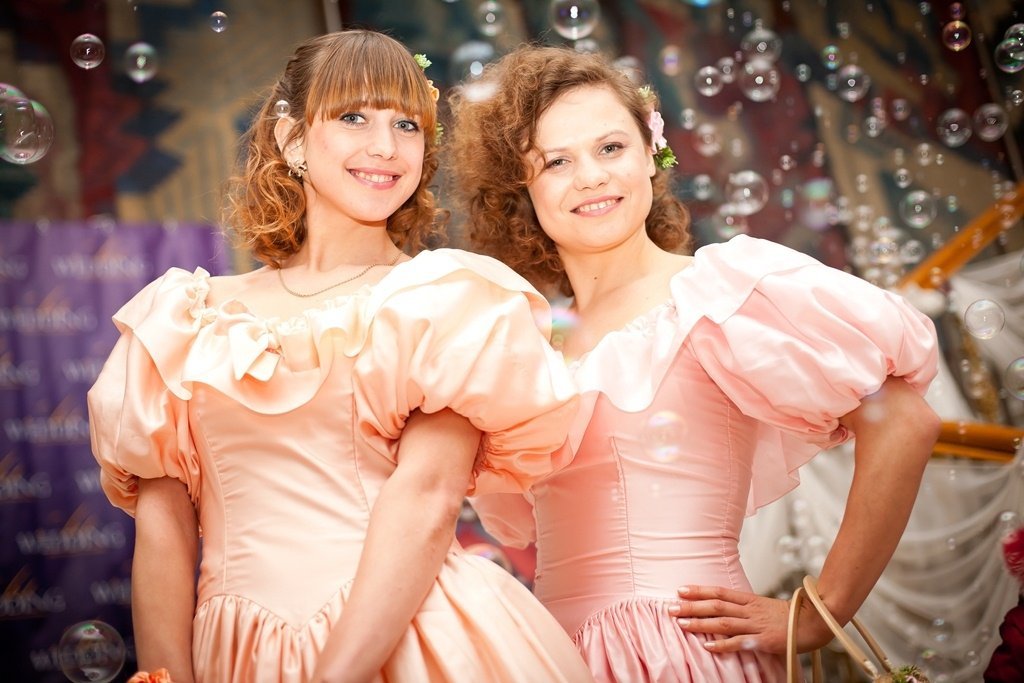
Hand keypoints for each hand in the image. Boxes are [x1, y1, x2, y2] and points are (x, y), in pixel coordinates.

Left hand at [668, 585, 832, 653]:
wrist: (816, 621)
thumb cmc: (791, 616)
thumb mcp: (765, 607)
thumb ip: (746, 609)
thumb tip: (727, 609)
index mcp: (750, 600)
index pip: (720, 592)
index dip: (699, 590)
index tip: (680, 589)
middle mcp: (750, 610)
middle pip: (716, 605)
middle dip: (692, 606)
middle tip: (670, 606)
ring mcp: (756, 624)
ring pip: (723, 622)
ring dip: (700, 623)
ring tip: (681, 623)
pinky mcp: (764, 640)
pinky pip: (740, 642)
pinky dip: (723, 644)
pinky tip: (708, 646)